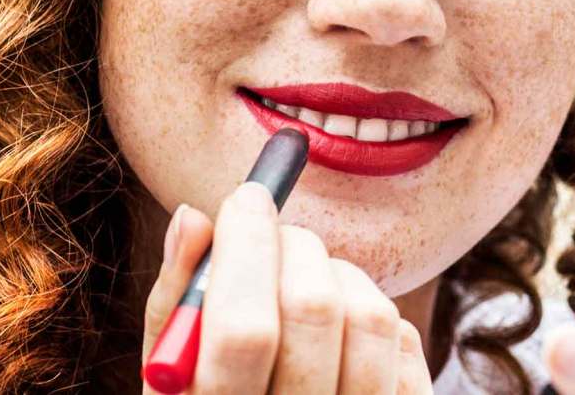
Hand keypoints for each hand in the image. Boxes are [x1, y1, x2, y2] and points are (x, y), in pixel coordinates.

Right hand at [141, 182, 434, 393]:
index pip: (243, 331)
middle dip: (292, 246)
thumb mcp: (168, 380)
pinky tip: (338, 329)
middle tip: (272, 232)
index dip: (246, 249)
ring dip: (336, 273)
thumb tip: (194, 217)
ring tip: (302, 282)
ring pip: (372, 317)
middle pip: (316, 312)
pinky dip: (370, 312)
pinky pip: (406, 343)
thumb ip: (174, 304)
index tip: (245, 197)